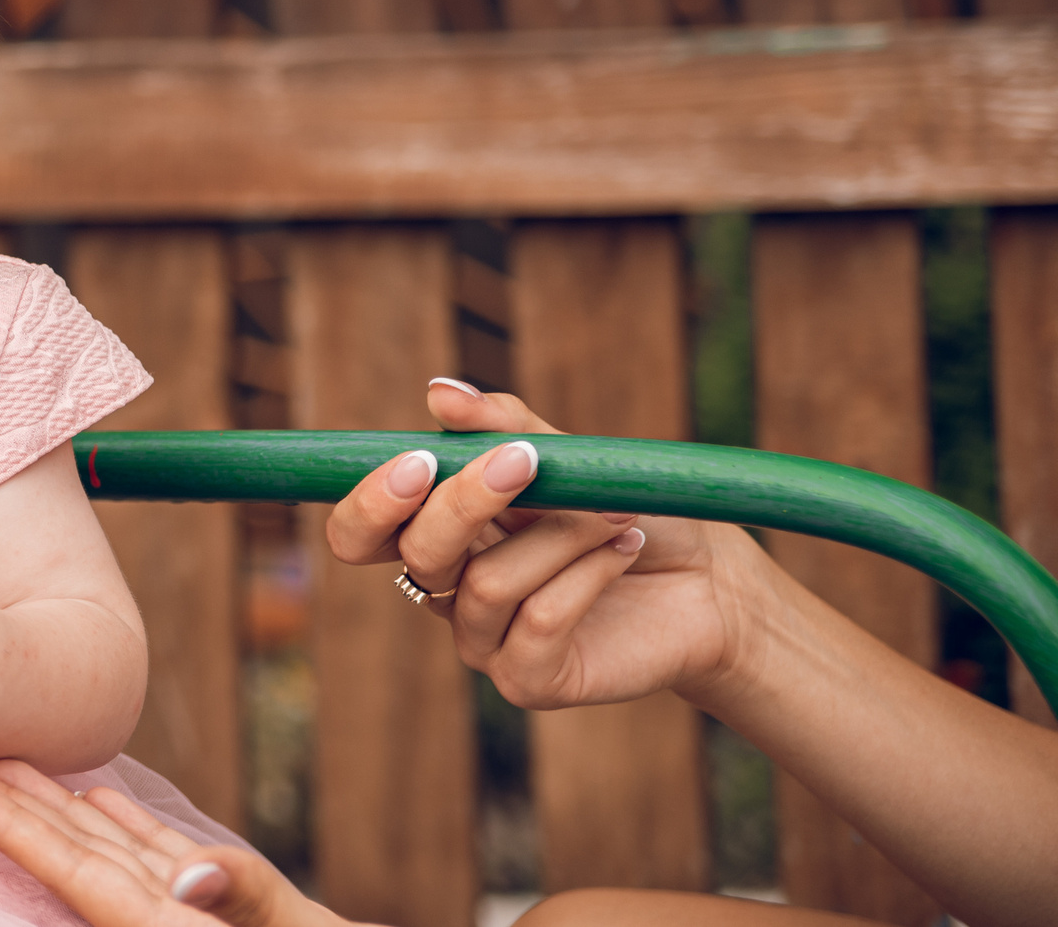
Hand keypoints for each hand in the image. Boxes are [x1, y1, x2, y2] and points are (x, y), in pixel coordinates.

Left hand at [0, 760, 355, 926]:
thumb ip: (244, 901)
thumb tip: (187, 876)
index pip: (68, 868)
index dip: (1, 823)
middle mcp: (163, 918)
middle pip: (72, 854)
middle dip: (9, 805)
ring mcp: (188, 914)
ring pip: (112, 850)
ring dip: (61, 806)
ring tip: (9, 763)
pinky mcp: (220, 908)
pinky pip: (163, 863)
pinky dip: (130, 827)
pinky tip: (99, 799)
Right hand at [324, 381, 763, 710]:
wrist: (710, 582)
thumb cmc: (629, 513)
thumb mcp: (566, 457)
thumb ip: (502, 427)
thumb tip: (438, 392)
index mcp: (438, 535)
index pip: (361, 534)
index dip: (370, 502)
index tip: (418, 461)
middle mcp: (448, 591)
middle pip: (416, 554)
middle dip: (464, 504)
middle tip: (526, 462)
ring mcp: (484, 641)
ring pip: (486, 583)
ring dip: (558, 535)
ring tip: (613, 515)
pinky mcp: (530, 679)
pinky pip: (536, 620)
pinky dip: (585, 575)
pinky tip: (623, 551)